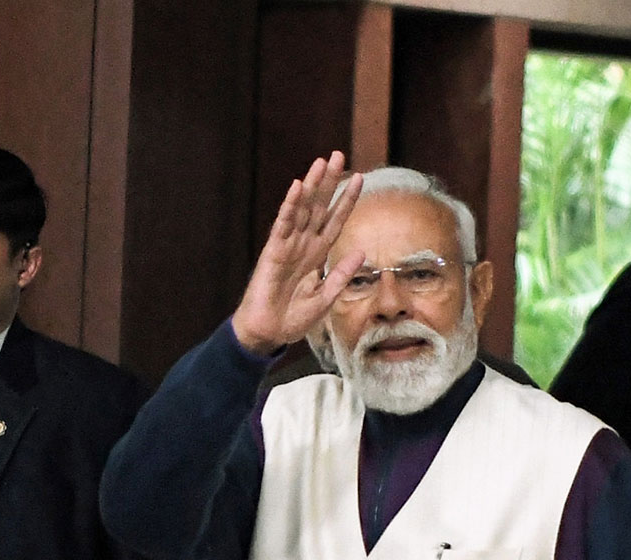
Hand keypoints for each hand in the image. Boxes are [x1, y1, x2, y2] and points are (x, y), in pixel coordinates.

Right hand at [231, 151, 365, 355]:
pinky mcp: (273, 252)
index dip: (347, 200)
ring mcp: (287, 246)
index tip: (361, 178)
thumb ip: (341, 275)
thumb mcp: (326, 298)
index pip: (335, 221)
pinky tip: (297, 187)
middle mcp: (303, 245)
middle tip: (338, 154)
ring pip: (302, 209)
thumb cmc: (292, 319)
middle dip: (329, 181)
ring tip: (321, 162)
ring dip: (312, 185)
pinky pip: (283, 225)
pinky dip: (290, 206)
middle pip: (319, 207)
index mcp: (317, 255)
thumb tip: (362, 252)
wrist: (268, 333)